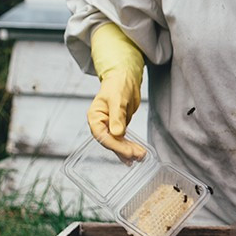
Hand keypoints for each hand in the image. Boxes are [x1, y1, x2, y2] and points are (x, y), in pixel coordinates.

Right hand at [88, 22, 146, 163]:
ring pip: (117, 143)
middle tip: (138, 155)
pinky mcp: (118, 127)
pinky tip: (136, 155)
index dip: (115, 145)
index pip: (102, 136)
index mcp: (95, 117)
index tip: (128, 152)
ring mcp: (109, 126)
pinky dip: (129, 147)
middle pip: (110, 142)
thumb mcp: (117, 99)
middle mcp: (100, 124)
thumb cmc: (118, 84)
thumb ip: (117, 116)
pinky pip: (122, 140)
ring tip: (140, 158)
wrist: (125, 78)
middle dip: (124, 150)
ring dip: (128, 151)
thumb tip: (117, 133)